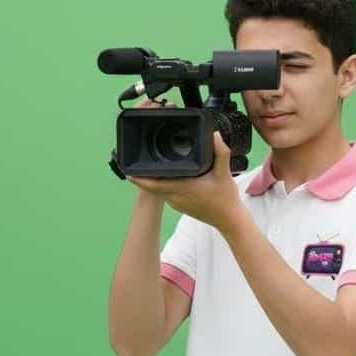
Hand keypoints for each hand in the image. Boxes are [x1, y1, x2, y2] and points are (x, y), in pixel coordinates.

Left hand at [126, 103, 241, 231]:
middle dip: (144, 176)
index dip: (139, 179)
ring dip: (154, 180)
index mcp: (182, 187)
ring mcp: (176, 203)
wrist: (228, 219)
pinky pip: (166, 193)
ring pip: (159, 189)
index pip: (153, 184)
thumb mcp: (224, 173)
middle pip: (153, 185)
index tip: (127, 172)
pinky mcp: (179, 206)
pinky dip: (163, 185)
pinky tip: (167, 177)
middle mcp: (175, 197)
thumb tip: (215, 136)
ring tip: (150, 167)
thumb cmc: (225, 199)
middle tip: (136, 163)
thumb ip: (221, 153)